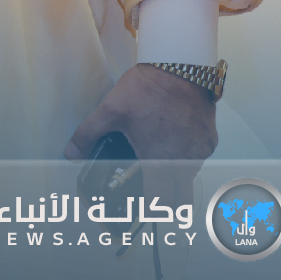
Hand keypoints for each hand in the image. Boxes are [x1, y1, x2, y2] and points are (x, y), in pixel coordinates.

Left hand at [64, 64, 216, 216]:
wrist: (179, 67)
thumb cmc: (146, 90)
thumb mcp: (109, 112)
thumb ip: (87, 135)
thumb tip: (70, 153)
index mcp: (160, 161)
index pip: (159, 203)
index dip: (149, 212)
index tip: (138, 211)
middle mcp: (185, 162)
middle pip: (180, 199)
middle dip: (166, 204)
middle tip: (149, 197)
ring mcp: (201, 151)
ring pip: (189, 177)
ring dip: (175, 177)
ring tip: (155, 162)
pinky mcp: (210, 139)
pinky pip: (198, 158)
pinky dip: (186, 158)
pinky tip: (170, 142)